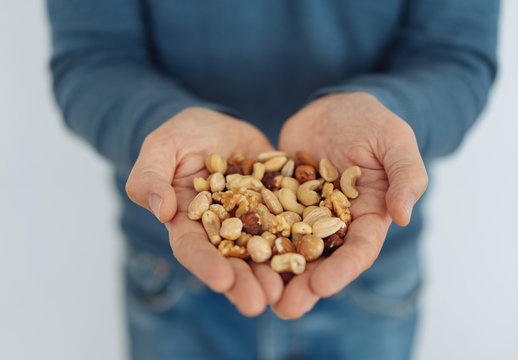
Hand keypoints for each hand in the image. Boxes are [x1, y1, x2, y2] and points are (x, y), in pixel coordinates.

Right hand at [125, 107, 282, 315]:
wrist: (220, 125)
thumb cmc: (182, 135)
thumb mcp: (161, 146)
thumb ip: (151, 176)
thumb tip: (160, 210)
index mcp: (189, 221)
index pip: (192, 248)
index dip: (206, 266)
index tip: (222, 282)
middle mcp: (222, 229)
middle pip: (232, 260)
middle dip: (245, 282)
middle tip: (259, 304)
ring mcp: (253, 220)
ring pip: (264, 250)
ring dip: (274, 273)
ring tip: (287, 293)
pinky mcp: (278, 207)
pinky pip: (292, 224)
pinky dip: (301, 242)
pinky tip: (314, 257)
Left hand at [273, 92, 427, 318]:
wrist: (335, 107)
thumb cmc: (372, 121)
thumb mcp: (395, 142)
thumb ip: (405, 175)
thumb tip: (402, 216)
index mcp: (367, 216)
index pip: (359, 250)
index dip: (342, 270)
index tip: (322, 287)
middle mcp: (335, 222)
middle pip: (321, 259)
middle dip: (304, 284)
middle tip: (284, 308)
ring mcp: (304, 213)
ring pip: (289, 246)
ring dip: (275, 271)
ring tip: (256, 293)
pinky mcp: (278, 199)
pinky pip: (265, 218)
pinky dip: (252, 235)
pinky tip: (233, 252)